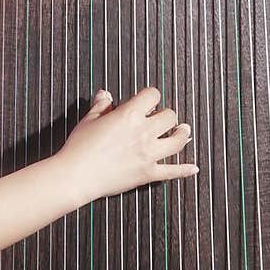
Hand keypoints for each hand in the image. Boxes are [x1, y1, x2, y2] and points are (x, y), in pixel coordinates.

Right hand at [55, 86, 197, 206]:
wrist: (76, 175)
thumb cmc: (79, 149)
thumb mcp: (88, 120)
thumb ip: (101, 106)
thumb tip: (105, 94)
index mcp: (129, 116)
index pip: (152, 95)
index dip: (152, 96)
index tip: (149, 100)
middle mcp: (143, 133)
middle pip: (170, 116)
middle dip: (167, 115)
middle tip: (164, 118)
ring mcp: (148, 154)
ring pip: (178, 141)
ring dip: (183, 134)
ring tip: (183, 131)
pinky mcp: (148, 173)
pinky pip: (172, 171)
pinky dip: (184, 170)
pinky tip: (192, 168)